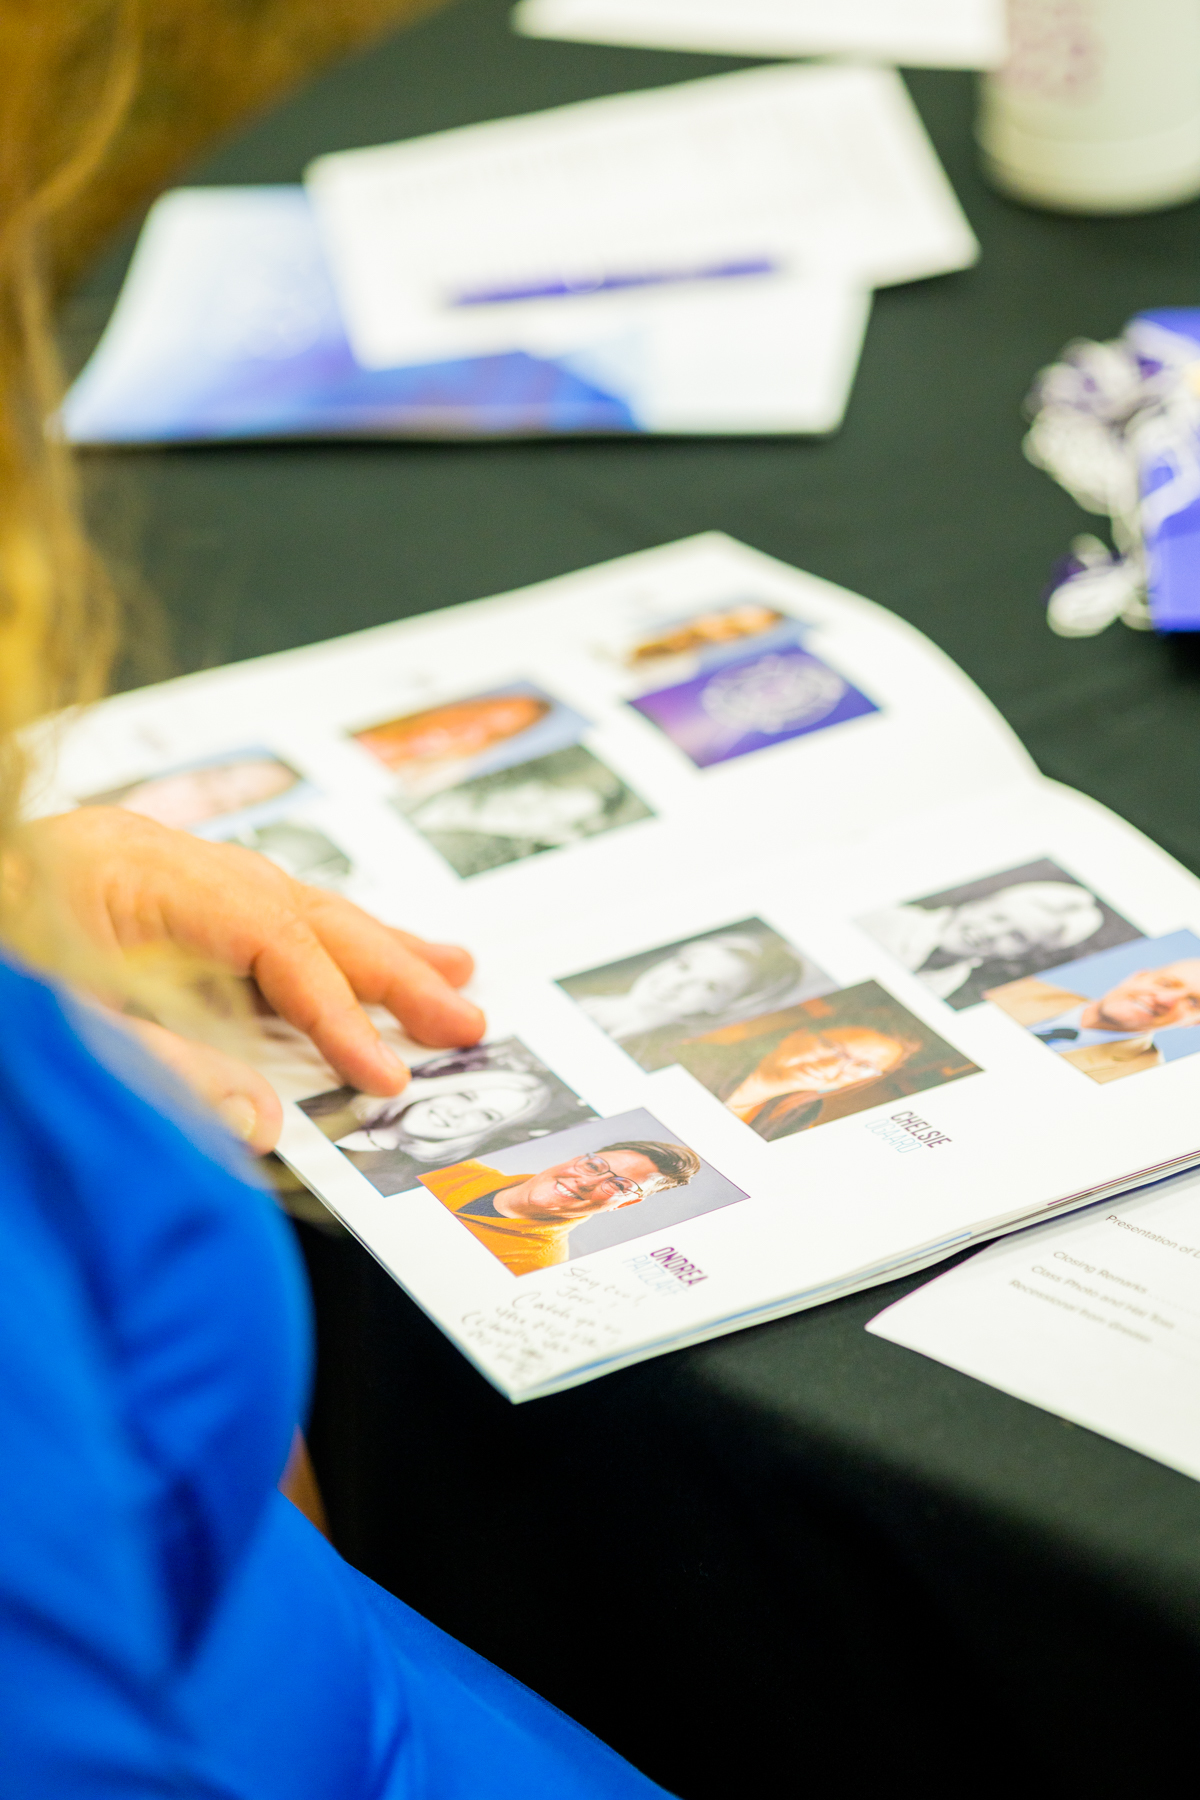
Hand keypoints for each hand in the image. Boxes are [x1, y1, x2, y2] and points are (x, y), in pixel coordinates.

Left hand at [31, 807, 483, 1148]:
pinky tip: (350, 962)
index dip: (334, 1008)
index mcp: (120, 873)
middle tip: (467, 1013)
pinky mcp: (138, 903)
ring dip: (370, 943)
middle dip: (388, 963)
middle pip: (296, 905)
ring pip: (285, 902)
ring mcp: (144, 874)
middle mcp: (144, 859)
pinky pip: (252, 920)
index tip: (387, 1072)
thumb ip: (160, 1074)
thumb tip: (263, 1122)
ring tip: (452, 967)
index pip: (265, 937)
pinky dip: (311, 948)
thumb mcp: (53, 1031)